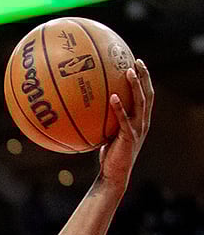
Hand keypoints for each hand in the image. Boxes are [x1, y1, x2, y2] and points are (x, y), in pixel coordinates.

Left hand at [99, 59, 152, 186]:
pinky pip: (124, 119)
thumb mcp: (107, 133)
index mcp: (139, 119)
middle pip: (147, 93)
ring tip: (128, 71)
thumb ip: (104, 120)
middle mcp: (142, 121)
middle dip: (144, 76)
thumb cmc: (108, 154)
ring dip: (135, 85)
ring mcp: (138, 128)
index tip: (136, 62)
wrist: (114, 173)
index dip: (144, 79)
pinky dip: (119, 107)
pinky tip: (112, 96)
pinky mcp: (130, 137)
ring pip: (140, 102)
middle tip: (137, 60)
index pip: (145, 94)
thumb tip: (87, 107)